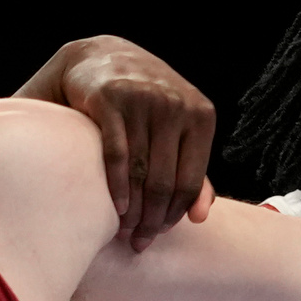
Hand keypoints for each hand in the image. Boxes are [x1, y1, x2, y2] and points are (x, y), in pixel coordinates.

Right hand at [48, 37, 217, 249]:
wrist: (98, 58)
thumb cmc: (143, 103)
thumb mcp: (176, 128)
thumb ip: (192, 169)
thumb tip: (201, 217)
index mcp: (200, 114)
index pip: (192, 181)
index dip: (176, 215)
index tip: (159, 235)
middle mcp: (175, 104)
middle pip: (166, 182)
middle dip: (152, 220)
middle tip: (138, 242)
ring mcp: (143, 100)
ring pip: (141, 173)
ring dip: (132, 211)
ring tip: (124, 232)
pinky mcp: (110, 99)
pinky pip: (116, 155)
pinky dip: (116, 187)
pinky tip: (115, 209)